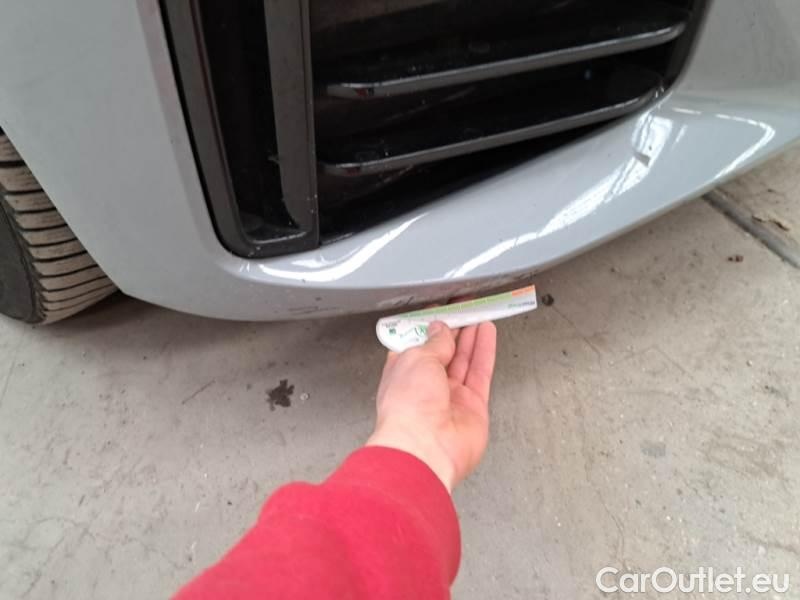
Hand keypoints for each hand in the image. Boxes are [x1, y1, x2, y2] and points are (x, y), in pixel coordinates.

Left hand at [366, 320, 496, 491]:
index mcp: (402, 373)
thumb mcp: (417, 359)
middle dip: (454, 328)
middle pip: (444, 351)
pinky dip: (484, 351)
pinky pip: (480, 372)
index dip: (430, 325)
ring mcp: (450, 397)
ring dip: (472, 336)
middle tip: (466, 307)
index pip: (417, 344)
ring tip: (480, 313)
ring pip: (464, 359)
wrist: (425, 447)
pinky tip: (487, 333)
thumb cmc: (407, 407)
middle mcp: (425, 386)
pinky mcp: (473, 406)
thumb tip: (441, 329)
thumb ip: (435, 342)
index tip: (442, 307)